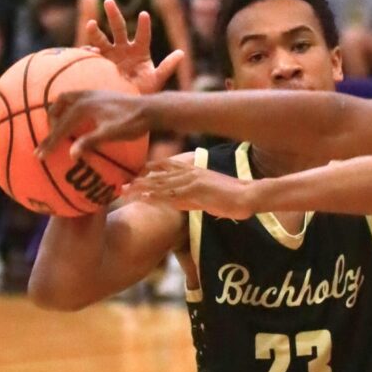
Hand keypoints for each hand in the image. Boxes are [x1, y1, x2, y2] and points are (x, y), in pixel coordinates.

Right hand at [38, 91, 151, 158]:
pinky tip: (76, 117)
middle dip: (51, 124)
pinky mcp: (99, 94)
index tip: (39, 156)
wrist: (150, 109)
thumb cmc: (131, 123)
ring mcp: (91, 93)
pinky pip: (76, 97)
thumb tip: (71, 155)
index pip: (60, 127)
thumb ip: (90, 142)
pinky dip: (69, 106)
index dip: (49, 143)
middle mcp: (83, 97)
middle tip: (50, 141)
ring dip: (58, 111)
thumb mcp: (111, 135)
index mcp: (82, 107)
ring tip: (58, 125)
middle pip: (57, 108)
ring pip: (65, 99)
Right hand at [85, 0, 184, 94]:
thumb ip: (168, 67)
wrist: (128, 102)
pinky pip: (92, 54)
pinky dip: (88, 51)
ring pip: (101, 39)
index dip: (144, 26)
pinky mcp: (99, 62)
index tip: (144, 14)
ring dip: (95, 32)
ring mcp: (110, 54)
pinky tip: (88, 51)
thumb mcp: (157, 80)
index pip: (143, 35)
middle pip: (118, 28)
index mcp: (140, 50)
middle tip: (109, 2)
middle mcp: (124, 48)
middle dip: (113, 15)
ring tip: (91, 24)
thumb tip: (182, 53)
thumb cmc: (145, 90)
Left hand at [123, 158, 255, 219]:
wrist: (250, 195)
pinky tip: (142, 197)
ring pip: (160, 183)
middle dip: (139, 179)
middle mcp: (191, 173)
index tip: (134, 173)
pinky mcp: (195, 192)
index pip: (168, 166)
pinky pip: (170, 194)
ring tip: (124, 190)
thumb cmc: (239, 196)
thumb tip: (204, 204)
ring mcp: (192, 182)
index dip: (150, 169)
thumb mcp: (217, 193)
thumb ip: (205, 195)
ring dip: (141, 187)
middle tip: (121, 182)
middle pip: (159, 174)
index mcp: (196, 170)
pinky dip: (154, 196)